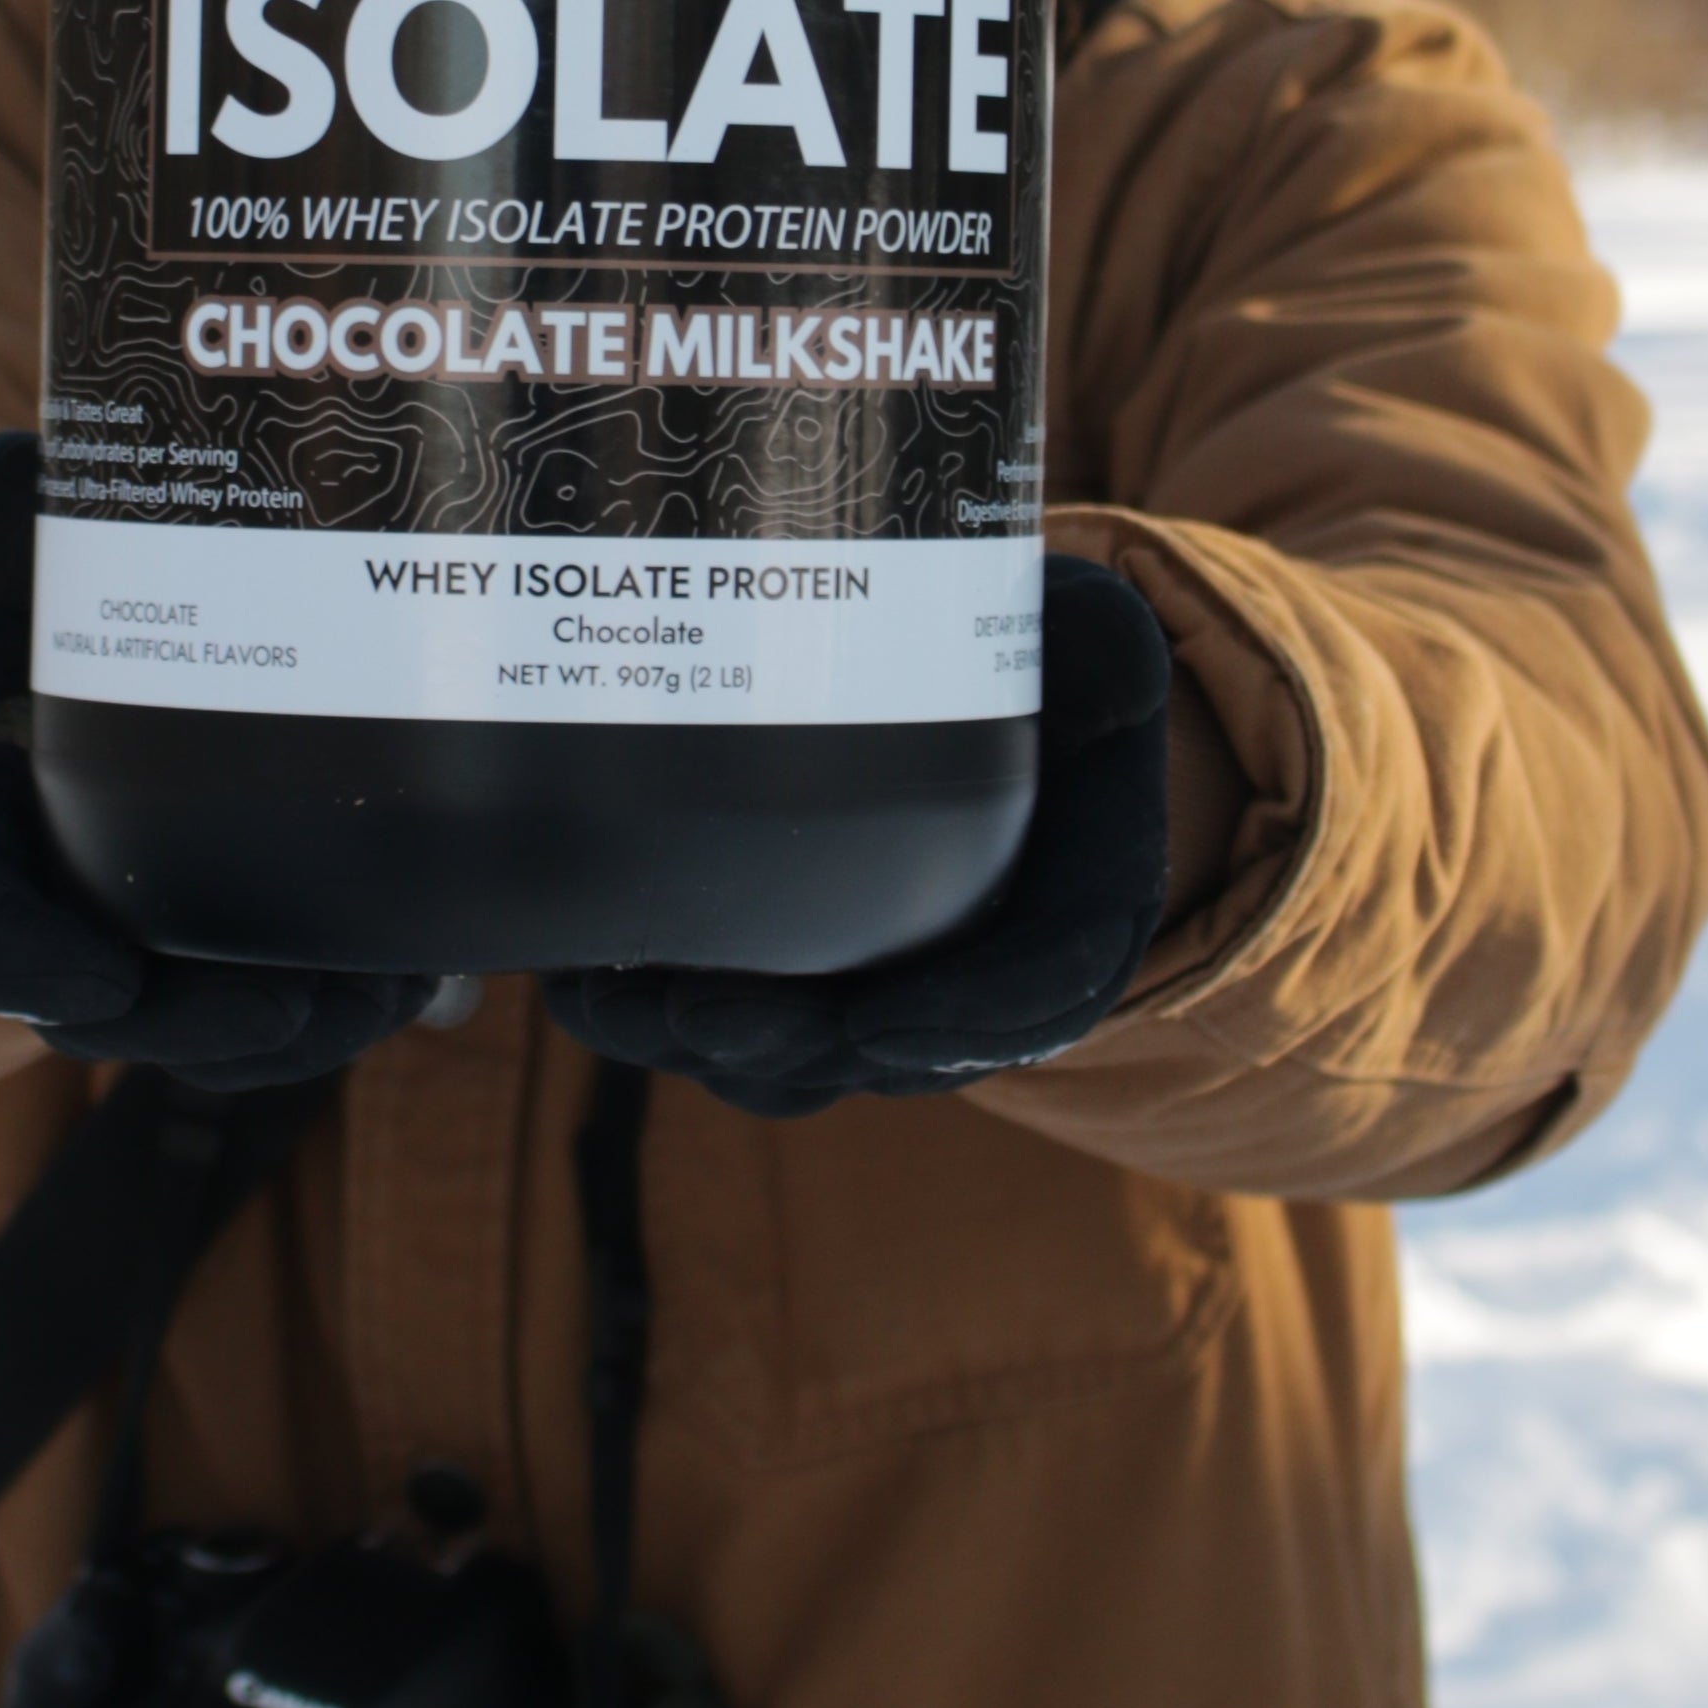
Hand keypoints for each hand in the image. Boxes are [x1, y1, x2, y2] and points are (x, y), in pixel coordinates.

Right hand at [0, 433, 430, 1088]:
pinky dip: (329, 1003)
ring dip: (287, 1035)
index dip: (9, 961)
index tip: (99, 981)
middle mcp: (23, 884)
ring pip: (183, 1022)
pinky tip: (417, 973)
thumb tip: (29, 487)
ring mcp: (112, 913)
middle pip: (85, 1009)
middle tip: (290, 1008)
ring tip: (390, 996)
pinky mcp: (197, 913)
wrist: (39, 611)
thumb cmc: (9, 566)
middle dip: (191, 1028)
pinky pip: (250, 991)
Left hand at [544, 556, 1172, 1117]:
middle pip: (889, 1050)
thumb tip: (1126, 660)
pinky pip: (743, 1026)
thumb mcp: (1104, 649)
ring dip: (704, 1046)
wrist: (1008, 694)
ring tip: (613, 1007)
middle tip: (700, 1019)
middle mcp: (984, 971)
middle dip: (790, 1047)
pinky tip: (581, 984)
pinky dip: (660, 1016)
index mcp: (1083, 909)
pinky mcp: (809, 971)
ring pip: (801, 1058)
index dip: (963, 1027)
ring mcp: (889, 982)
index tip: (877, 1029)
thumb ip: (1115, 655)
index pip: (1041, 995)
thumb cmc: (1053, 665)